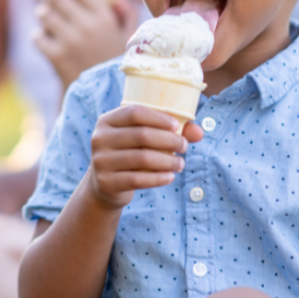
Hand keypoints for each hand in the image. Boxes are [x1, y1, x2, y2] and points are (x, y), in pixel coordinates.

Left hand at [32, 0, 138, 88]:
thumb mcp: (129, 39)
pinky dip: (38, 35)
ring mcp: (70, 42)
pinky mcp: (56, 57)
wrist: (105, 97)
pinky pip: (38, 37)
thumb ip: (127, 16)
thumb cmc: (117, 64)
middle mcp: (87, 27)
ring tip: (43, 14)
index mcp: (105, 19)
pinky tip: (42, 37)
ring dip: (42, 12)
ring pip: (45, 14)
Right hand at [88, 105, 202, 208]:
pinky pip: (137, 179)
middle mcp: (99, 138)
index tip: (176, 126)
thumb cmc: (129, 153)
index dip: (158, 117)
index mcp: (107, 121)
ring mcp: (100, 161)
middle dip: (169, 140)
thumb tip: (199, 132)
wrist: (105, 184)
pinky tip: (170, 176)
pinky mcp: (106, 182)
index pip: (134, 112)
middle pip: (141, 135)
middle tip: (184, 147)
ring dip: (167, 161)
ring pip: (142, 158)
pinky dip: (158, 178)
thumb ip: (169, 131)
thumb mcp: (142, 139)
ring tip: (180, 164)